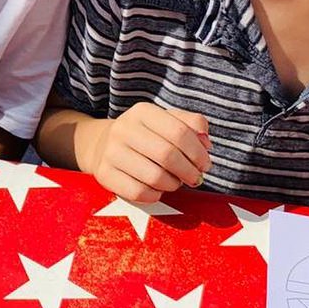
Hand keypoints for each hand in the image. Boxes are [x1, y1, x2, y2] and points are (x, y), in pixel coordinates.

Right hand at [90, 102, 210, 203]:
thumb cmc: (146, 136)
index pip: (179, 132)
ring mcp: (111, 152)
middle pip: (167, 155)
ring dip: (173, 184)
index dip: (198, 152)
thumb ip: (192, 125)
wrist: (103, 145)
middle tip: (195, 178)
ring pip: (155, 177)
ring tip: (174, 182)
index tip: (205, 164)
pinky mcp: (104, 174)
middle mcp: (123, 129)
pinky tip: (156, 189)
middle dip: (189, 171)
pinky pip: (139, 192)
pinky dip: (155, 195)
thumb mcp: (166, 121)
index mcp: (142, 112)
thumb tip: (205, 143)